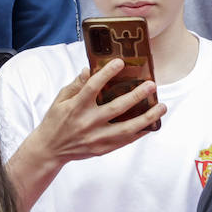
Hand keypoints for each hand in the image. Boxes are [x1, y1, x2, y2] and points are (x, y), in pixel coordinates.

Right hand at [26, 60, 164, 165]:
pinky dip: (140, 132)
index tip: (120, 62)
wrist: (50, 149)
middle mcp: (87, 122)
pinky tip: (152, 124)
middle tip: (151, 85)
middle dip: (136, 95)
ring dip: (147, 117)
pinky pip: (126, 141)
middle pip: (116, 107)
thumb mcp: (60, 100)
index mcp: (75, 107)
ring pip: (127, 128)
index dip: (106, 73)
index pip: (92, 87)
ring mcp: (96, 137)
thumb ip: (75, 85)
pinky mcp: (102, 149)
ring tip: (162, 106)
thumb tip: (87, 69)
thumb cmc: (55, 121)